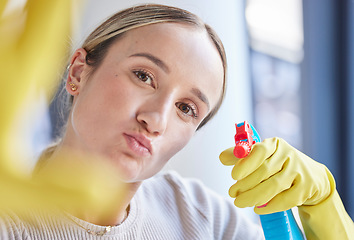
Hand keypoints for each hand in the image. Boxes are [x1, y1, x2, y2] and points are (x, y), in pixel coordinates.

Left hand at [219, 137, 334, 213]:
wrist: (311, 177)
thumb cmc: (278, 165)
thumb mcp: (262, 157)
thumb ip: (241, 156)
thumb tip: (222, 157)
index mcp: (274, 144)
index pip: (259, 150)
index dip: (246, 163)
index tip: (233, 175)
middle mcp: (288, 155)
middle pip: (265, 171)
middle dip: (245, 184)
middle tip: (232, 193)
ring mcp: (299, 171)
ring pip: (274, 186)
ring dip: (254, 196)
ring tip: (239, 202)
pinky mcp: (306, 188)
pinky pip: (286, 199)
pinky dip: (270, 206)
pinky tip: (257, 208)